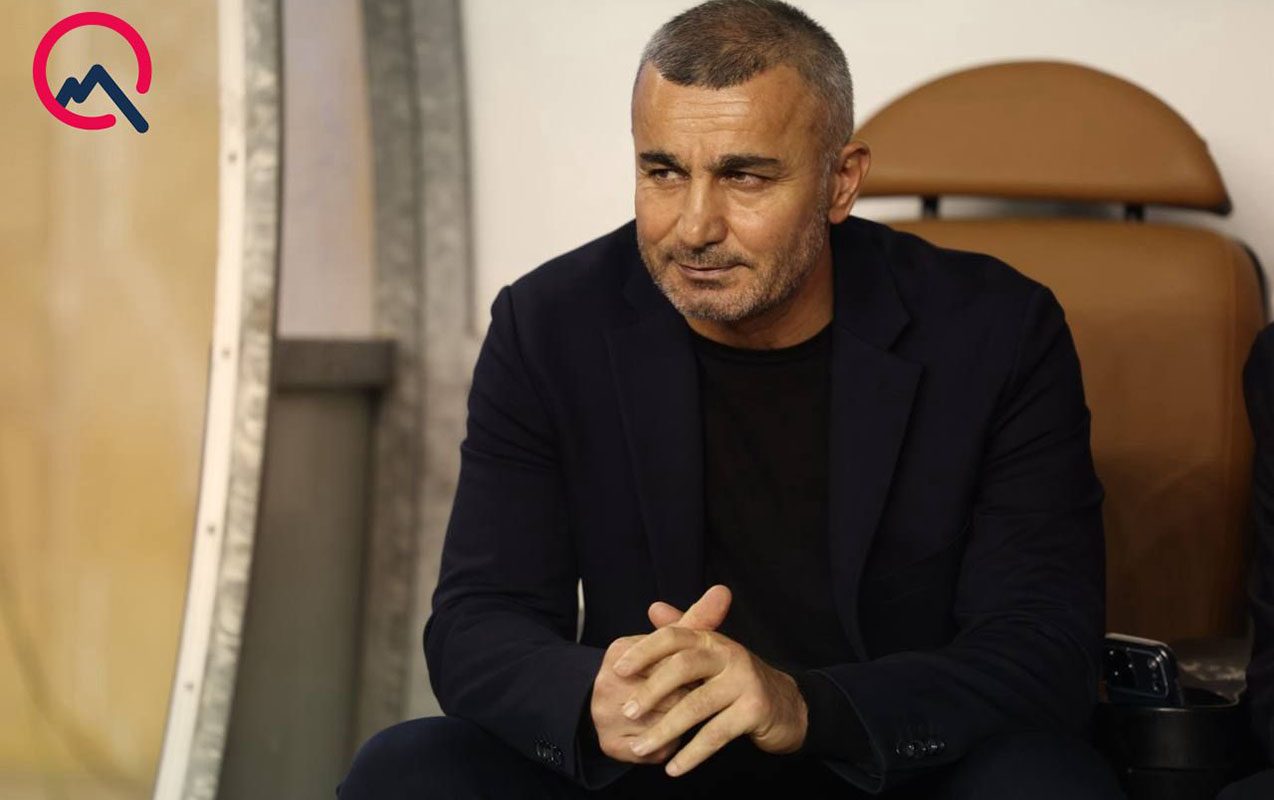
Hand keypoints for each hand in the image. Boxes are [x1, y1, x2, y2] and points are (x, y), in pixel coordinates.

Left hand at [613, 586, 808, 776]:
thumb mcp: (711, 653)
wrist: (788, 705)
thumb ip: (682, 632)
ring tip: (641, 748)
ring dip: (665, 730)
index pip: (674, 636)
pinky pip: (715, 734)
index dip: (644, 650)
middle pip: (682, 667)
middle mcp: (729, 654)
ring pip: (696, 705)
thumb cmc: (739, 680)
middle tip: (626, 711)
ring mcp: (744, 681)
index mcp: (712, 639)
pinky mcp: (755, 710)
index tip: (618, 669)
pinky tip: (673, 767)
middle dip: (650, 691)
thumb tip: (654, 608)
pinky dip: (691, 753)